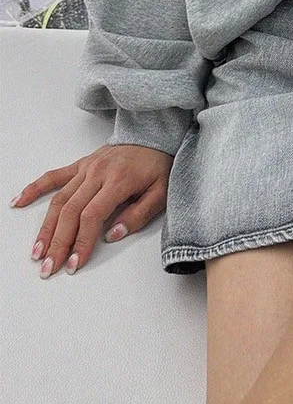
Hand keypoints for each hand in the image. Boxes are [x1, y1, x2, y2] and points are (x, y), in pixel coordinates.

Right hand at [10, 144, 173, 277]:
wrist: (156, 136)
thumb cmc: (159, 166)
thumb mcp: (161, 192)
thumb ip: (139, 215)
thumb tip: (112, 235)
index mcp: (118, 181)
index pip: (92, 216)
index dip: (81, 242)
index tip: (74, 263)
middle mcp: (98, 173)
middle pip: (71, 211)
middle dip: (58, 242)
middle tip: (49, 267)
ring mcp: (87, 168)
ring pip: (59, 199)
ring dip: (46, 227)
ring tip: (37, 251)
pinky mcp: (81, 164)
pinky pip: (54, 176)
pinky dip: (35, 188)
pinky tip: (19, 201)